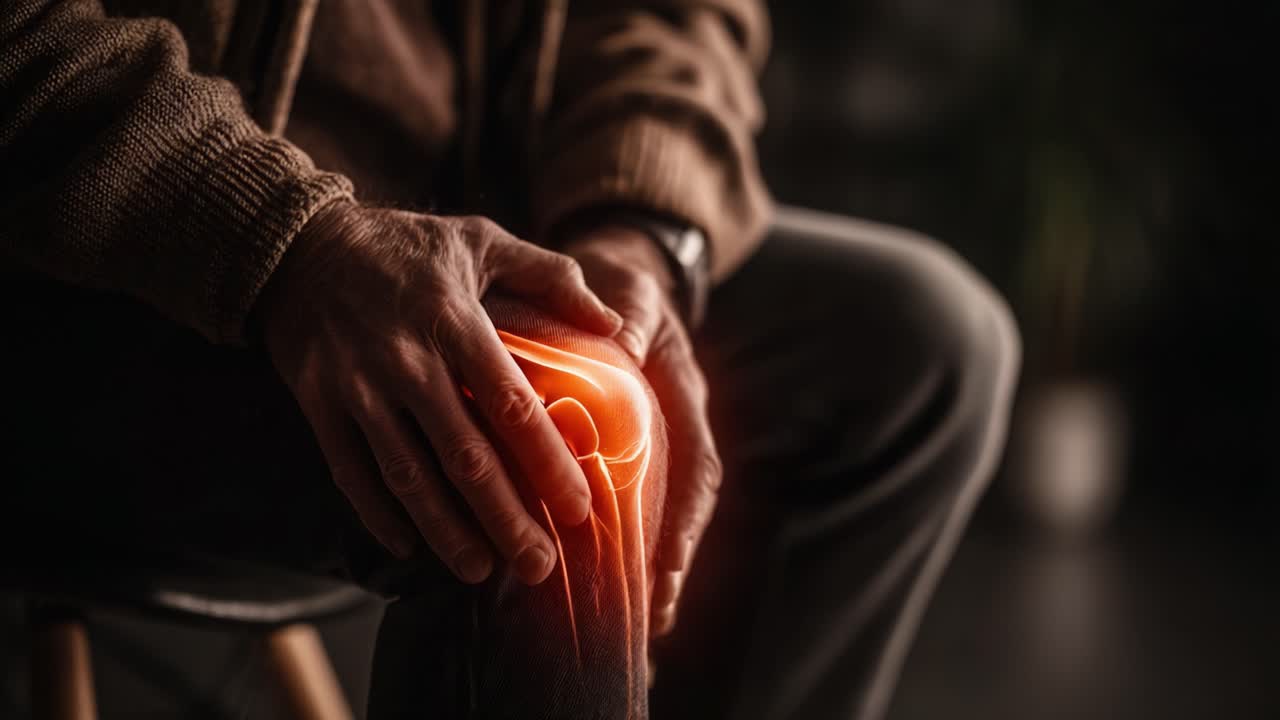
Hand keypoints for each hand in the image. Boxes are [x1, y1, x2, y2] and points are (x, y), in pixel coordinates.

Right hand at [257, 202, 622, 585]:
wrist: (298, 245)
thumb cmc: (406, 245)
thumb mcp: (482, 239)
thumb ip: (552, 276)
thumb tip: (612, 326)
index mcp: (453, 320)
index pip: (509, 404)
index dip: (546, 461)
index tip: (578, 507)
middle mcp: (406, 360)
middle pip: (463, 456)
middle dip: (505, 518)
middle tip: (538, 565)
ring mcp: (357, 387)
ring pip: (407, 475)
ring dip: (445, 531)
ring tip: (480, 572)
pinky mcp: (319, 404)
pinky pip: (350, 473)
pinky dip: (378, 515)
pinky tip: (409, 547)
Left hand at [562, 224, 721, 636]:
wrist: (622, 279)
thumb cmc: (624, 287)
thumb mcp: (633, 293)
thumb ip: (633, 316)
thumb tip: (623, 344)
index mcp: (684, 398)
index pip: (697, 467)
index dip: (686, 519)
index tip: (668, 563)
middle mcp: (675, 431)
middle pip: (683, 508)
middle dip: (670, 563)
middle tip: (653, 619)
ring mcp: (653, 445)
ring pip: (658, 513)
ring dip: (648, 567)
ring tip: (636, 623)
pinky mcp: (623, 451)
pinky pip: (627, 503)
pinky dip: (620, 543)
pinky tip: (597, 581)